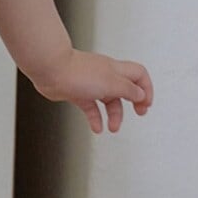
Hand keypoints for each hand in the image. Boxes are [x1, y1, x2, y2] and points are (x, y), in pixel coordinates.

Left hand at [30, 48, 152, 133]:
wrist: (50, 70)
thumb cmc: (78, 73)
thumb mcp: (111, 83)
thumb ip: (128, 90)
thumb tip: (141, 95)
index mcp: (115, 69)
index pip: (139, 74)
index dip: (146, 88)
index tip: (146, 104)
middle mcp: (105, 75)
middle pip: (126, 89)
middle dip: (135, 102)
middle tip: (140, 113)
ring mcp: (90, 84)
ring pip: (109, 101)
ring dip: (114, 115)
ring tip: (113, 128)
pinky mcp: (77, 93)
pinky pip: (91, 107)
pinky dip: (96, 119)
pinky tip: (97, 128)